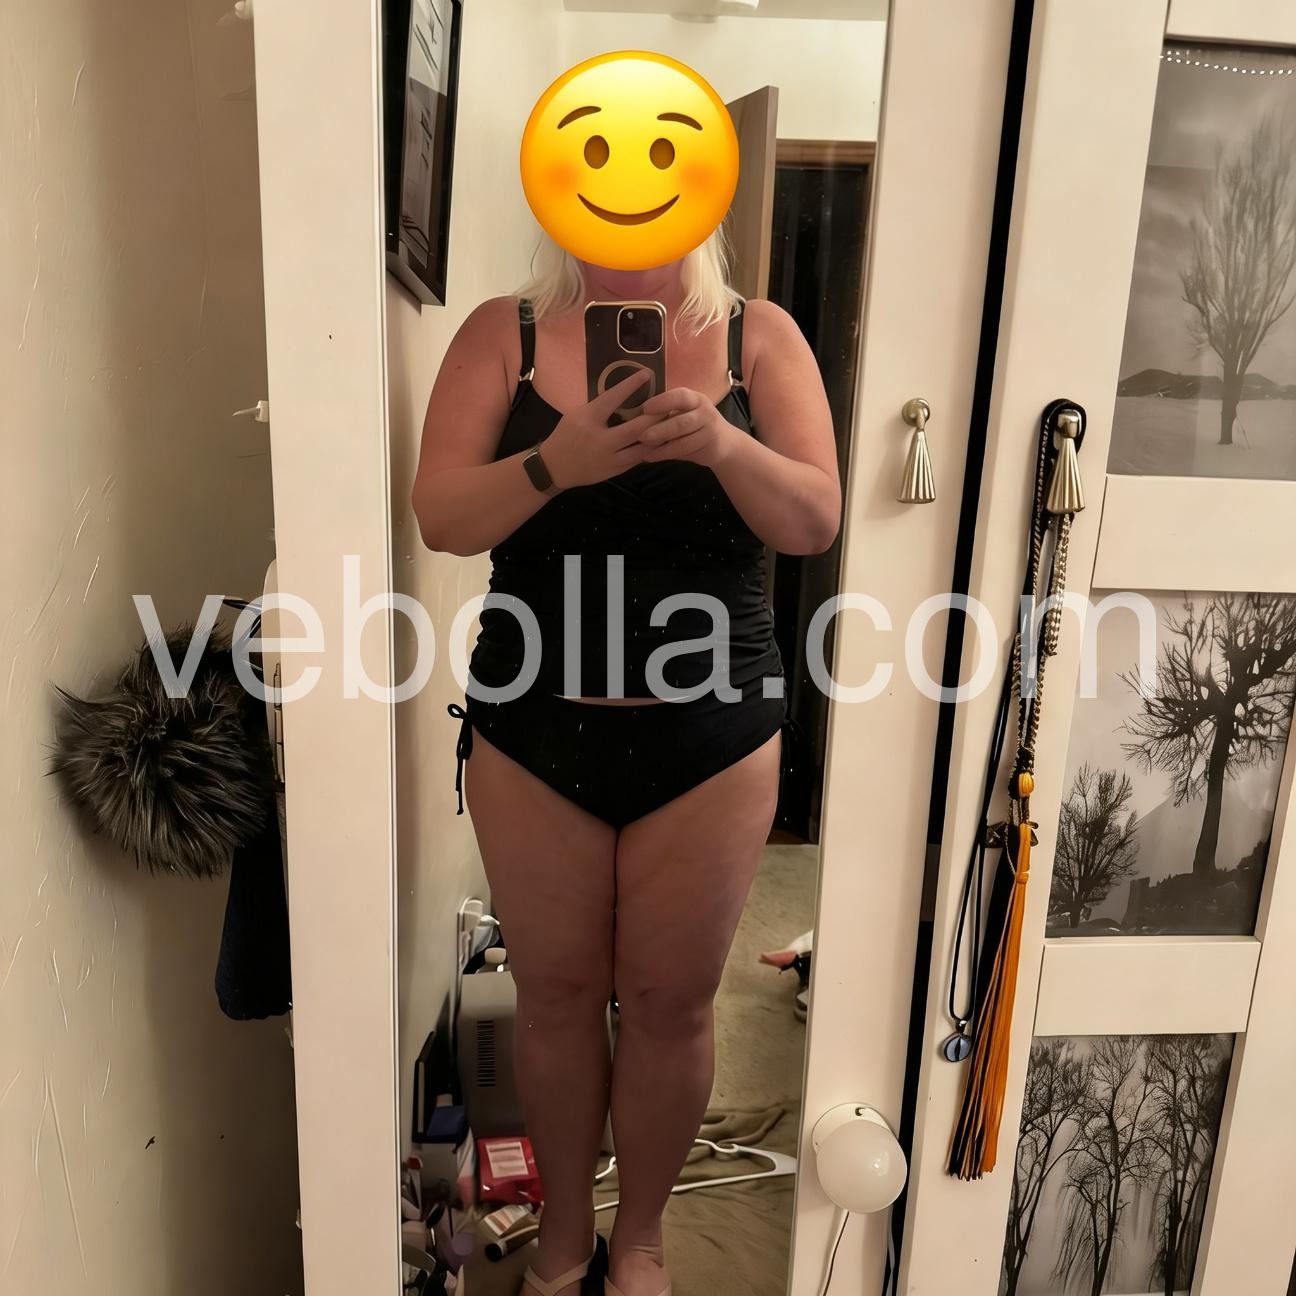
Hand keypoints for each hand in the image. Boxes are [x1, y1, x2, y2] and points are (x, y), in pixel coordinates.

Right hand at [539, 371, 660, 489]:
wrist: (555, 468)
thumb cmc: (566, 436)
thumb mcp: (577, 415)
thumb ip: (599, 407)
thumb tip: (624, 395)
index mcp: (589, 419)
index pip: (613, 398)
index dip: (631, 385)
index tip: (647, 374)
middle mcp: (602, 439)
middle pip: (638, 427)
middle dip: (656, 416)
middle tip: (670, 405)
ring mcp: (610, 458)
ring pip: (643, 446)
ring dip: (659, 435)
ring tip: (671, 423)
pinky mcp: (616, 470)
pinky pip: (638, 458)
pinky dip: (651, 448)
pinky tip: (661, 440)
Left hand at [636, 387, 738, 468]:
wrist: (723, 443)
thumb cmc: (694, 426)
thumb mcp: (683, 413)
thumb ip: (665, 413)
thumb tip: (632, 414)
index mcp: (694, 398)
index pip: (680, 396)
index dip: (663, 402)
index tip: (645, 408)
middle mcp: (704, 410)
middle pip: (681, 421)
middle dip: (660, 429)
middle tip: (641, 436)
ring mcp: (709, 429)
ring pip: (683, 439)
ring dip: (662, 446)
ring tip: (644, 451)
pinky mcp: (710, 446)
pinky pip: (686, 451)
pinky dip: (667, 454)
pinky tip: (651, 457)